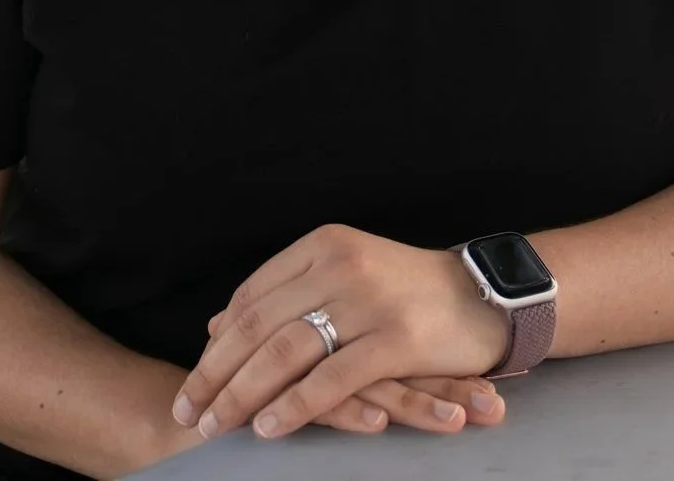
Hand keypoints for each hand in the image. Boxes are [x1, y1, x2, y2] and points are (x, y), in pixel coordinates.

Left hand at [171, 224, 510, 440]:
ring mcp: (368, 301)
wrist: (486, 297)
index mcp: (322, 246)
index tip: (193, 381)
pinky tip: (269, 427)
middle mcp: (340, 265)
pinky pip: (330, 378)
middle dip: (216, 374)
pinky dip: (294, 406)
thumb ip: (283, 296)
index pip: (251, 296)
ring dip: (242, 394)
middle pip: (258, 325)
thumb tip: (217, 324)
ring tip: (215, 425)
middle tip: (187, 411)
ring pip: (284, 353)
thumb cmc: (408, 293)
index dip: (217, 344)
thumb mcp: (341, 277)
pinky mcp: (396, 339)